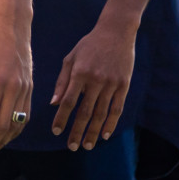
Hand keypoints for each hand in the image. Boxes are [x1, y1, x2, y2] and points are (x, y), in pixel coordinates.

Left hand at [50, 19, 136, 149]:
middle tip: (72, 147)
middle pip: (85, 112)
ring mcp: (111, 83)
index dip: (62, 118)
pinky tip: (105, 134)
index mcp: (79, 72)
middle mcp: (95, 80)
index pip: (69, 101)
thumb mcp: (71, 58)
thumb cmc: (89, 45)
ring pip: (101, 114)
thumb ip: (62, 81)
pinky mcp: (124, 85)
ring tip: (88, 145)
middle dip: (77, 131)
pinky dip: (111, 123)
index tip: (56, 131)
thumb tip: (54, 103)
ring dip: (94, 132)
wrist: (116, 32)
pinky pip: (117, 108)